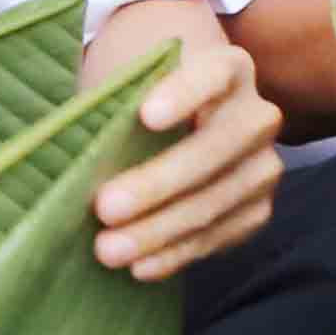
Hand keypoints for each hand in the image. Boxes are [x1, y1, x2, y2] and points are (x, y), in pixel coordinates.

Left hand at [84, 5, 287, 278]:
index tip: (145, 115)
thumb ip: (116, 113)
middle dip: (157, 183)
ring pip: (216, 200)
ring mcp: (263, 165)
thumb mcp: (131, 93)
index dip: (184, 93)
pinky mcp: (258, 208)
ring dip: (159, 230)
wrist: (184, 126)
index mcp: (230, 68)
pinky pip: (220, 236)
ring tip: (109, 250)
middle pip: (214, 147)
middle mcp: (257, 115)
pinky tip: (142, 266)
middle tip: (104, 208)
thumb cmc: (143, 105)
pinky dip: (177, 253)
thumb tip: (72, 155)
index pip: (213, 75)